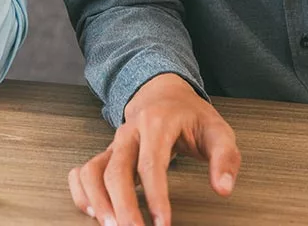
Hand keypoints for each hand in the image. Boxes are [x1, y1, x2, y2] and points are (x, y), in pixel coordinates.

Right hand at [68, 74, 239, 225]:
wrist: (164, 94)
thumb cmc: (191, 116)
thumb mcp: (217, 130)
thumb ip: (225, 158)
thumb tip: (223, 188)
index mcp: (156, 124)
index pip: (151, 163)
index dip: (156, 196)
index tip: (163, 223)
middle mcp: (129, 132)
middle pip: (117, 170)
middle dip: (123, 206)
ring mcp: (114, 143)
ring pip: (94, 170)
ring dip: (98, 200)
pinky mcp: (107, 153)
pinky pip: (84, 171)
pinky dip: (82, 191)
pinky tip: (91, 211)